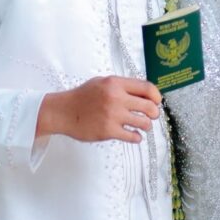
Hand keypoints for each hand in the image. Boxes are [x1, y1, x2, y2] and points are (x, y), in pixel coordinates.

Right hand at [37, 76, 161, 143]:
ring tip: (141, 126)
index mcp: (115, 83)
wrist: (63, 111)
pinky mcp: (108, 131)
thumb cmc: (82, 97)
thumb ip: (122, 86)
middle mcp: (116, 97)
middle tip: (151, 116)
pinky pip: (133, 136)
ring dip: (146, 126)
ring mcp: (113, 115)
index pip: (147, 88)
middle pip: (149, 106)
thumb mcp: (102, 82)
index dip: (157, 97)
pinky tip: (133, 135)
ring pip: (144, 123)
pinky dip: (136, 137)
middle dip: (154, 113)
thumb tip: (145, 94)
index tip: (157, 102)